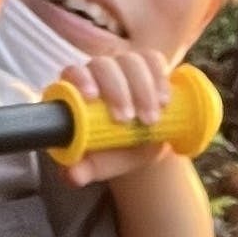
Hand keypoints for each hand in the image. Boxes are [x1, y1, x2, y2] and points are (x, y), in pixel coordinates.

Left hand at [57, 47, 175, 188]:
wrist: (144, 148)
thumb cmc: (114, 153)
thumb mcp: (100, 165)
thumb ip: (83, 170)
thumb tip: (72, 176)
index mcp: (78, 91)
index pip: (73, 72)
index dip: (81, 79)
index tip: (93, 97)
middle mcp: (99, 72)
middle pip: (104, 64)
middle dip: (118, 90)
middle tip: (128, 120)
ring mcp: (124, 65)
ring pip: (132, 61)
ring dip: (143, 89)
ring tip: (152, 119)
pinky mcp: (149, 65)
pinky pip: (154, 60)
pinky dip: (160, 78)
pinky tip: (165, 101)